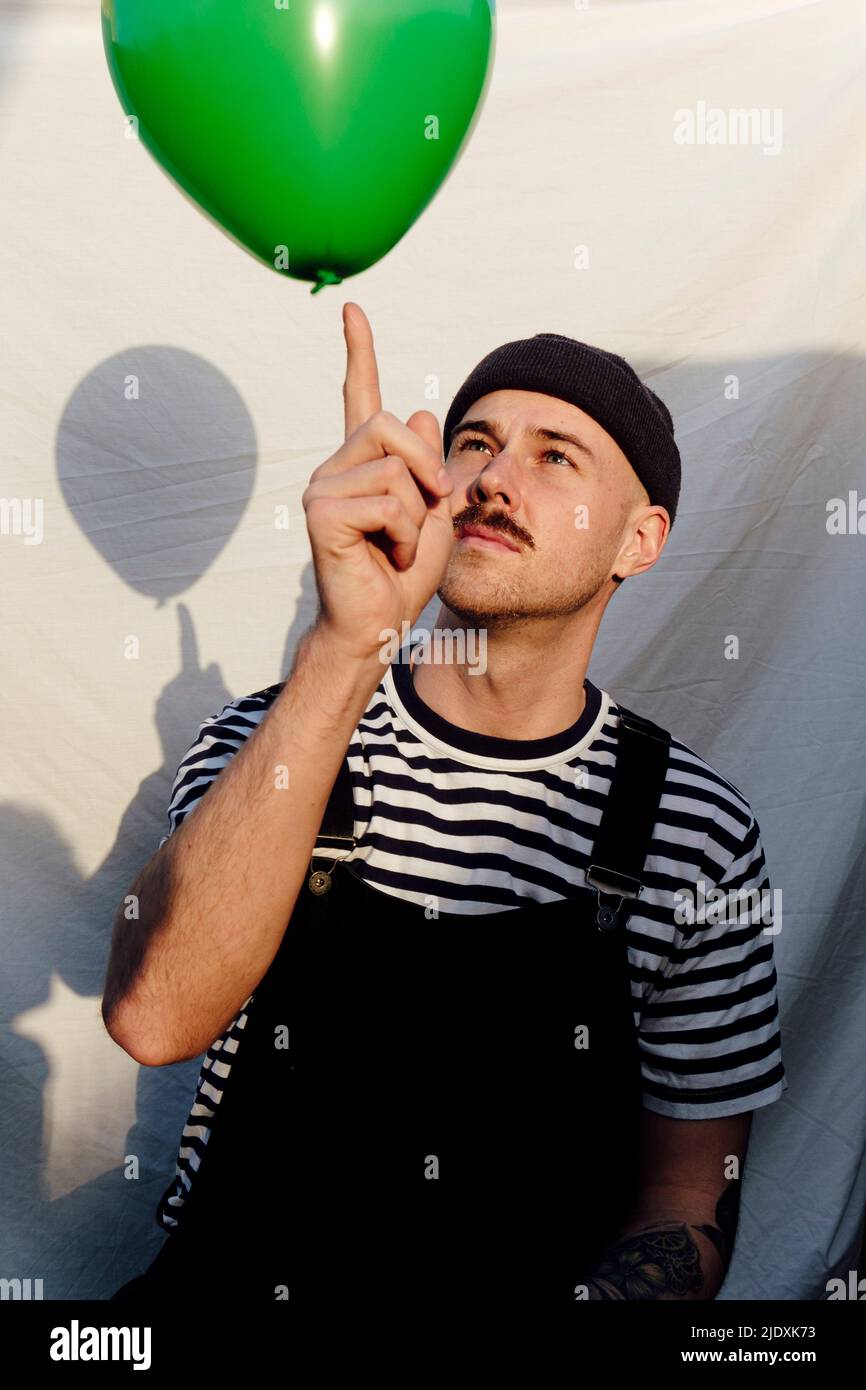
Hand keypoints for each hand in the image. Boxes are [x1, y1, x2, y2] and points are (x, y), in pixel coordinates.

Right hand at [302, 302, 454, 663]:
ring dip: (416, 514)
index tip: (352, 309)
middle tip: (429, 512)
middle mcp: (335, 468)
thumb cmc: (402, 575)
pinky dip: (402, 535)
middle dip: (428, 469)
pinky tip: (383, 557)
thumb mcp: (434, 515)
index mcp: (362, 464)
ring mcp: (322, 487)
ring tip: (395, 546)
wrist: (379, 624)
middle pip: (393, 426)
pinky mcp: (320, 512)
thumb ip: (432, 467)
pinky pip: (387, 501)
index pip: (358, 397)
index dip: (358, 352)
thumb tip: (423, 411)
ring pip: (396, 469)